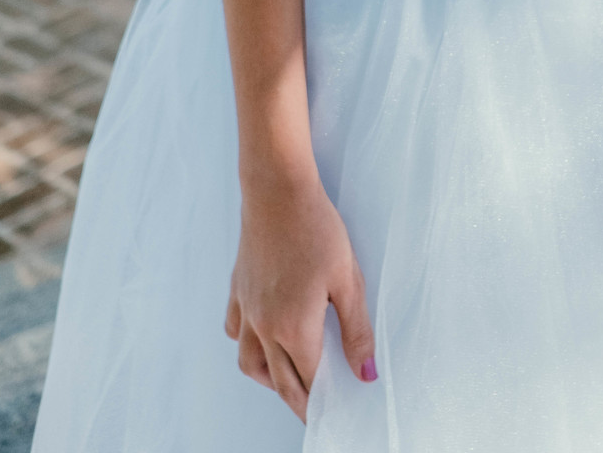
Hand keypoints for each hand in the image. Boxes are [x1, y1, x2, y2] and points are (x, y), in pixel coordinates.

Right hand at [224, 172, 376, 422]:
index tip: (337, 410)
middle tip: (316, 412)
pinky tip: (263, 337)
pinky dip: (248, 345)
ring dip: (270, 379)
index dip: (325, 399)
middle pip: (280, 381)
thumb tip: (365, 374)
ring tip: (290, 379)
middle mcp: (264, 327)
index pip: (310, 380)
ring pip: (251, 364)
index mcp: (293, 328)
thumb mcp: (347, 279)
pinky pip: (237, 332)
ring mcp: (246, 309)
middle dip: (300, 402)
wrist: (277, 190)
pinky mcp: (237, 290)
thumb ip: (356, 331)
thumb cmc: (317, 229)